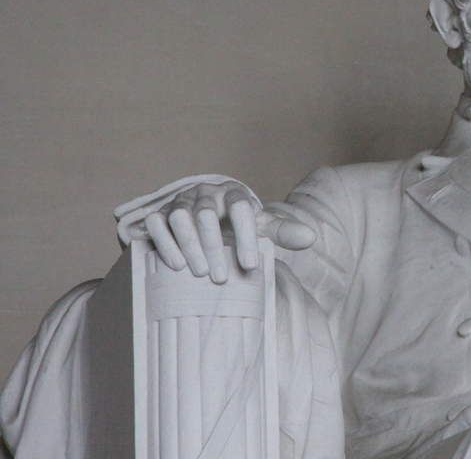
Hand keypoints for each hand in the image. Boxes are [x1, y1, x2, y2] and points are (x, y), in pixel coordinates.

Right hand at [142, 179, 315, 282]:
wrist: (202, 217)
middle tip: (220, 278)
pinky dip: (165, 242)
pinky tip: (176, 264)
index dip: (246, 236)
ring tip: (199, 273)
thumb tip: (310, 237)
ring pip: (180, 216)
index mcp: (232, 194)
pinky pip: (157, 222)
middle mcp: (205, 194)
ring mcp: (180, 202)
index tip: (250, 265)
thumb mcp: (258, 225)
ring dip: (188, 245)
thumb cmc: (234, 224)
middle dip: (213, 246)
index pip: (241, 207)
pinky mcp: (159, 213)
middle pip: (207, 214)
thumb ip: (281, 230)